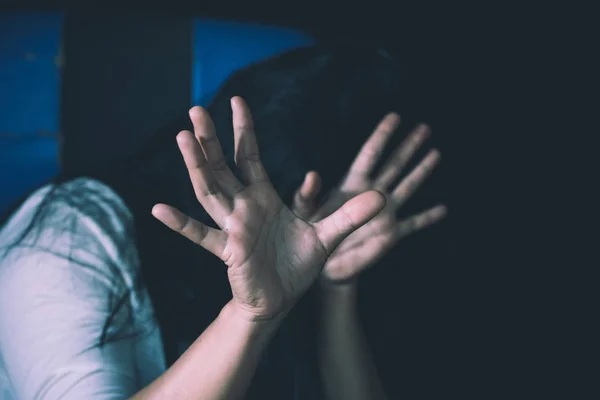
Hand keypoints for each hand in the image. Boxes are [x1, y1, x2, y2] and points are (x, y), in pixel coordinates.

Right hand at [152, 97, 384, 319]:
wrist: (280, 300)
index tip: (237, 101)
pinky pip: (201, 235)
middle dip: (212, 139)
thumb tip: (383, 197)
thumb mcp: (327, 235)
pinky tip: (158, 208)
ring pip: (210, 191)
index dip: (244, 130)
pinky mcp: (228, 250)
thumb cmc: (296, 265)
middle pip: (223, 166)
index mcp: (263, 197)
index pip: (250, 156)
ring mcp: (233, 227)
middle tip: (196, 110)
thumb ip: (349, 215)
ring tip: (183, 138)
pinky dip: (181, 223)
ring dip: (197, 166)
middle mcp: (244, 206)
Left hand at [292, 113, 445, 284]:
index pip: (370, 154)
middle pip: (394, 165)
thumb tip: (312, 175)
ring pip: (407, 187)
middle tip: (425, 127)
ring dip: (421, 171)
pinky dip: (428, 217)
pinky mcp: (391, 234)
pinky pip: (414, 224)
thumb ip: (307, 195)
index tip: (394, 117)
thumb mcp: (306, 212)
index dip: (382, 136)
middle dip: (409, 146)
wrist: (324, 263)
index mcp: (352, 185)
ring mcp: (384, 213)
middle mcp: (372, 194)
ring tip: (436, 153)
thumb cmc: (311, 233)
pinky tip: (443, 210)